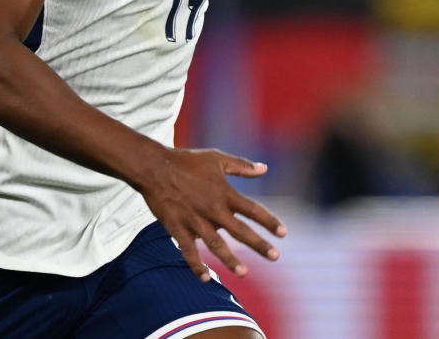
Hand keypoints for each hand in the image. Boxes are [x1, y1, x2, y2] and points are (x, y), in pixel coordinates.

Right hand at [137, 147, 285, 281]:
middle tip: (275, 257)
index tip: (283, 233)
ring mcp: (195, 220)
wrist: (155, 167)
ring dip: (230, 260)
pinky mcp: (178, 228)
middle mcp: (212, 209)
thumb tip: (265, 168)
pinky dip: (196, 265)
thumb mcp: (217, 159)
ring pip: (216, 245)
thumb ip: (242, 166)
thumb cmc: (187, 161)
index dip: (269, 221)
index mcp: (224, 192)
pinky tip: (205, 278)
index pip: (252, 209)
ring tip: (244, 273)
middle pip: (240, 230)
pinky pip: (188, 251)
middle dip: (258, 244)